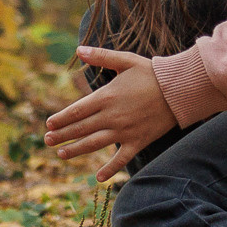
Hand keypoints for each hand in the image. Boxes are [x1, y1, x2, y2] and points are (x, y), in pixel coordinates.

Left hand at [43, 47, 177, 182]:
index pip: (77, 110)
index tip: (49, 124)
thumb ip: (101, 56)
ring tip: (61, 154)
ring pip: (95, 144)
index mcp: (106, 97)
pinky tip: (98, 178)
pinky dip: (110, 168)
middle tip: (47, 141)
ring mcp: (125, 131)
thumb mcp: (125, 60)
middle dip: (62, 135)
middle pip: (81, 128)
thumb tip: (78, 49)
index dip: (61, 119)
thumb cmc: (151, 73)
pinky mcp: (138, 141)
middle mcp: (112, 116)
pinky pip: (121, 158)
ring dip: (76, 150)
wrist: (180, 90)